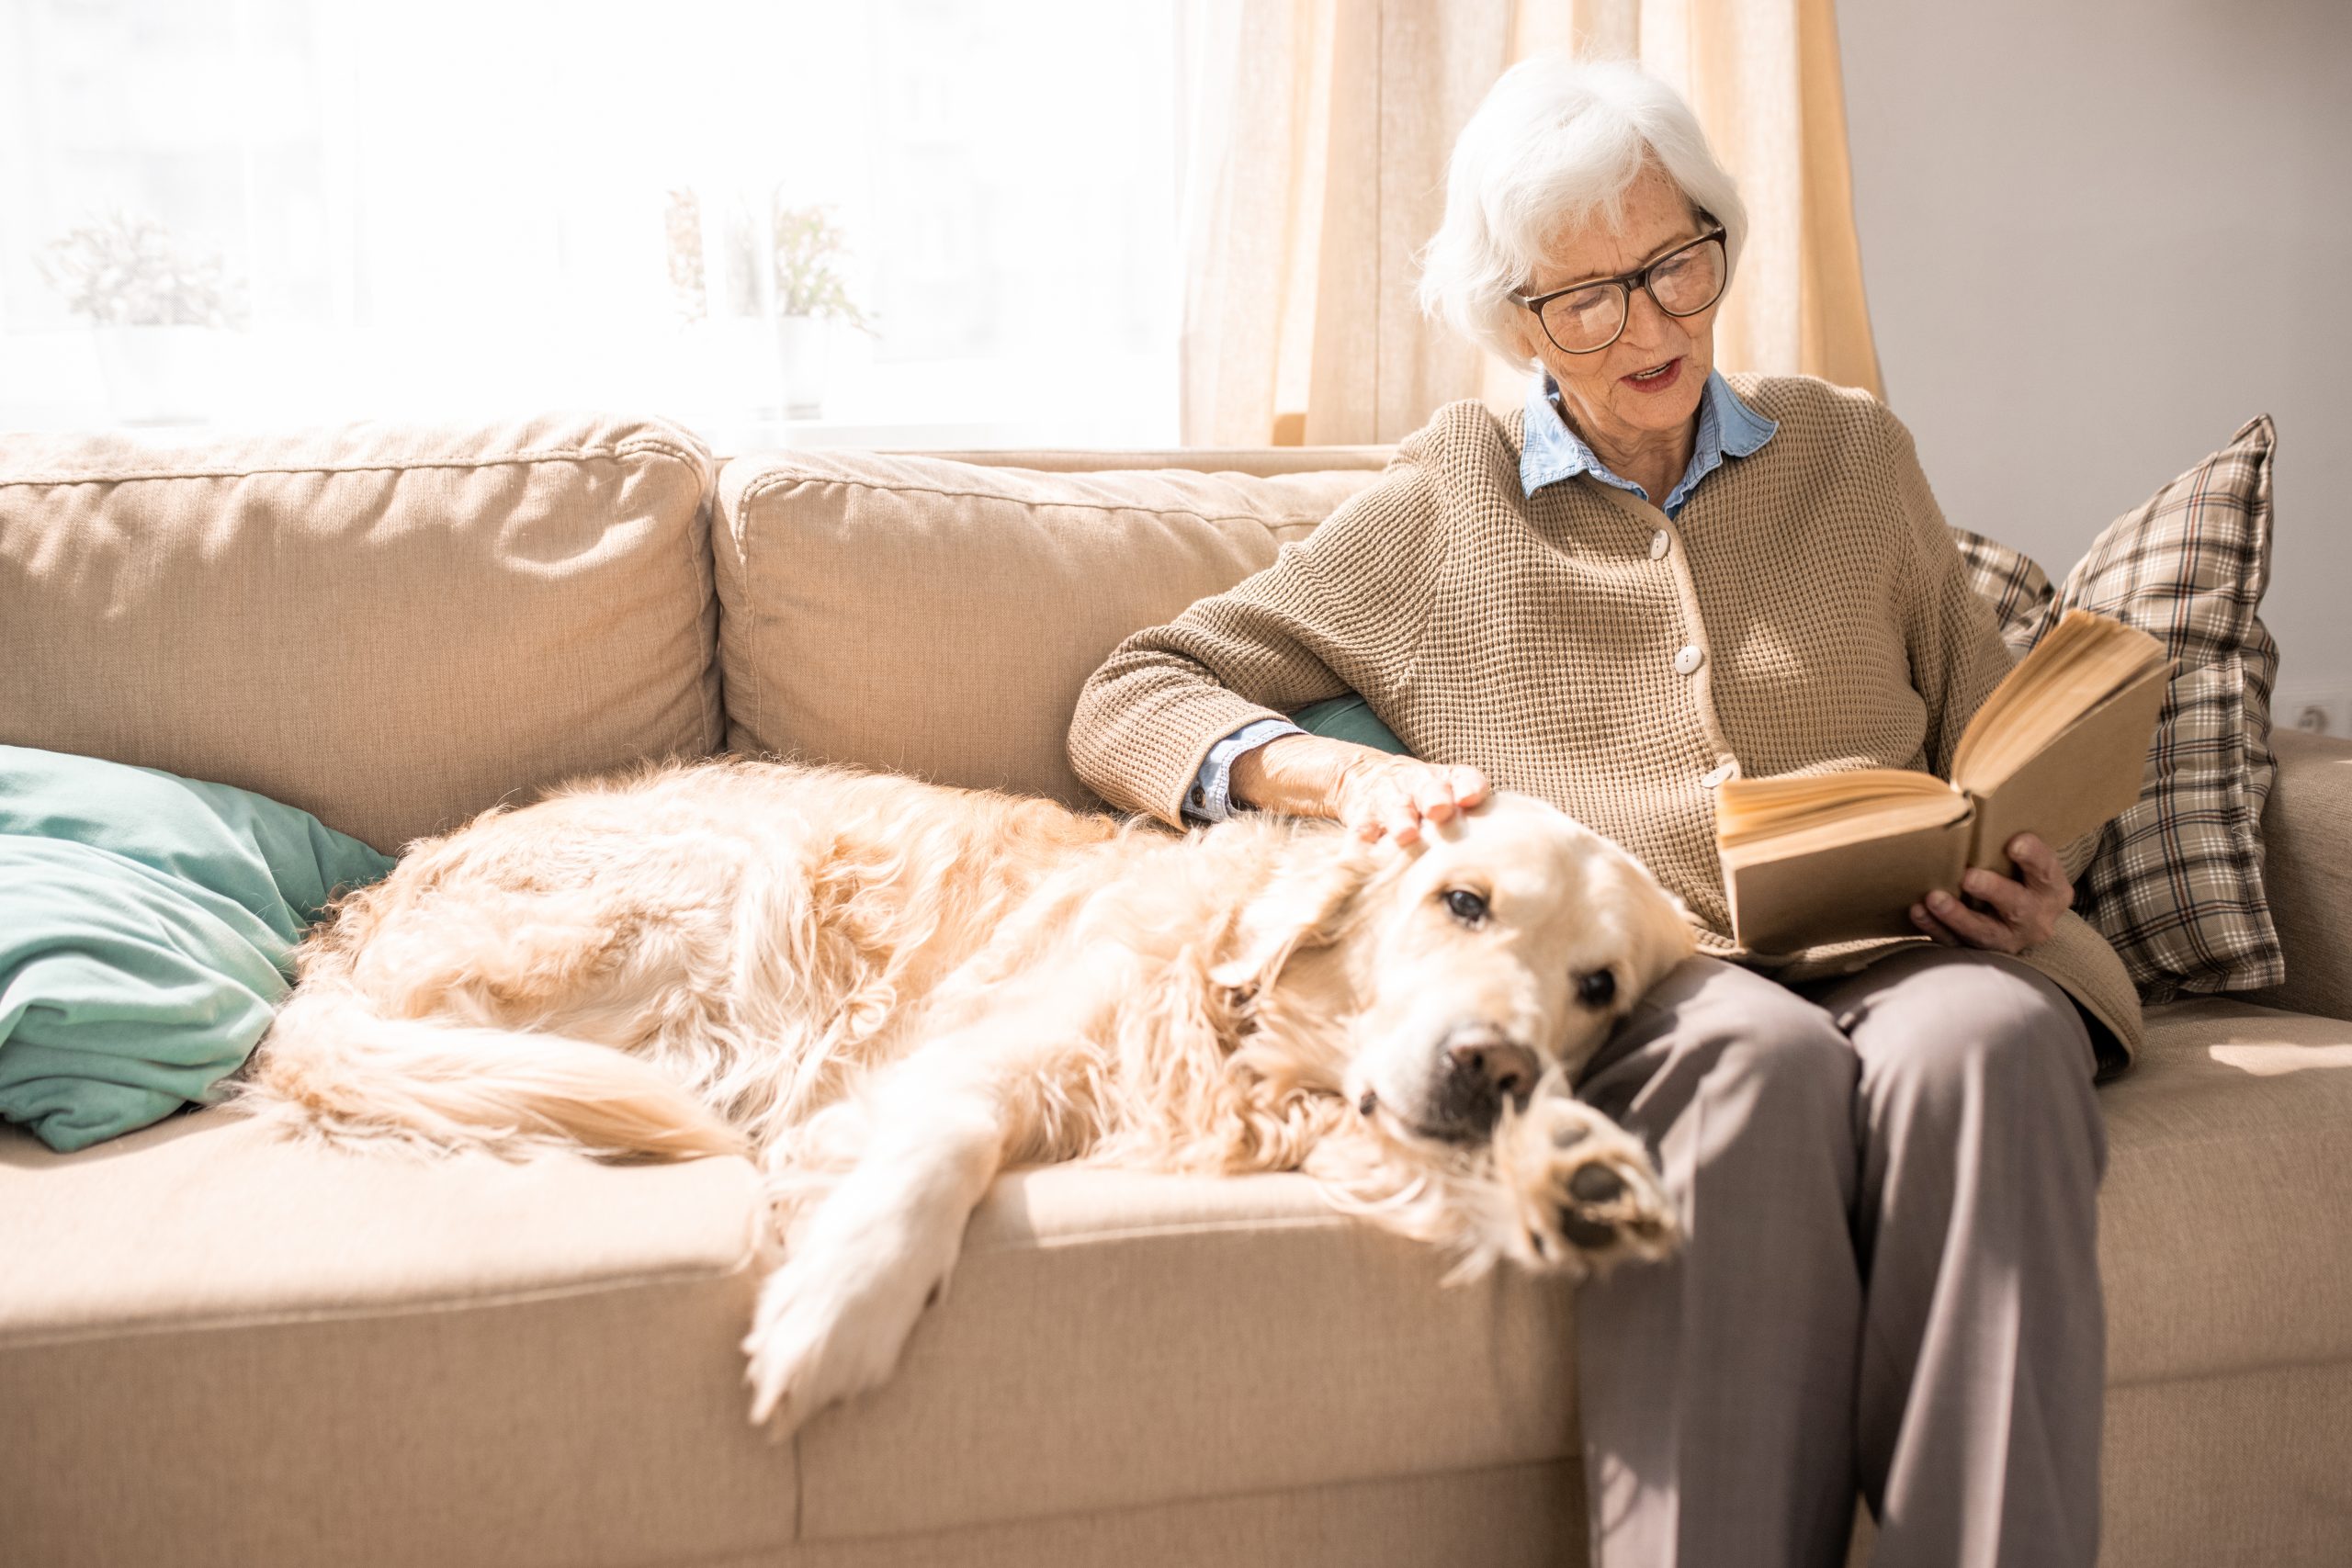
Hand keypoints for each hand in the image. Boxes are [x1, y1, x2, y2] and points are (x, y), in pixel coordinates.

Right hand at [1331, 754, 1489, 846]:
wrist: (1363, 777)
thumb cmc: (1421, 799)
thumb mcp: (1445, 797)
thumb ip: (1472, 821)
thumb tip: (1508, 856)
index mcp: (1445, 781)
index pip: (1462, 778)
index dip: (1468, 786)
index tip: (1470, 798)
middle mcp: (1418, 785)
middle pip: (1429, 788)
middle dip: (1435, 798)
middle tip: (1439, 810)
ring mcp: (1389, 799)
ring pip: (1396, 807)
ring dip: (1401, 819)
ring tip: (1405, 834)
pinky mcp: (1363, 816)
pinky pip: (1362, 826)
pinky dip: (1363, 836)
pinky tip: (1365, 845)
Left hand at [1909, 832, 2072, 953]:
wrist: (2020, 923)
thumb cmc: (2016, 876)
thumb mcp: (2024, 861)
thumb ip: (2006, 840)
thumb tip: (1966, 800)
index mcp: (2052, 890)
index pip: (2047, 872)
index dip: (2034, 857)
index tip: (2015, 842)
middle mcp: (2036, 918)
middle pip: (2018, 906)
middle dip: (1993, 891)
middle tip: (1969, 876)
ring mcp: (2008, 940)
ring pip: (1984, 932)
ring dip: (1957, 915)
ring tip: (1933, 898)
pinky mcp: (1980, 953)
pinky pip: (1956, 944)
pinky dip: (1935, 928)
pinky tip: (1918, 911)